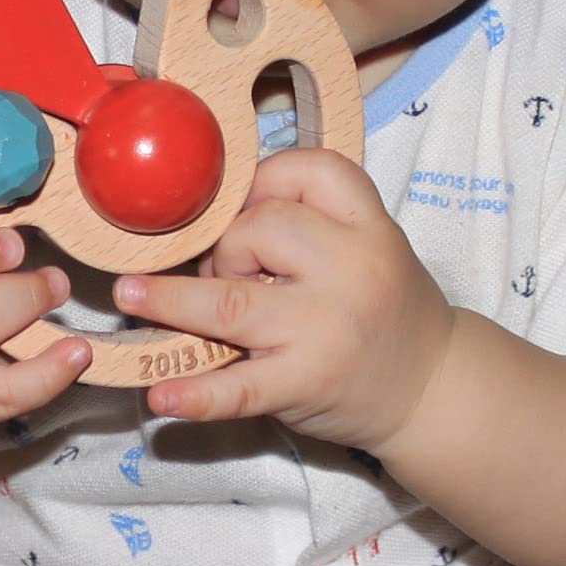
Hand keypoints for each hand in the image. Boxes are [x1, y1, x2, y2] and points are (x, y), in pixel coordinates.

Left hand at [112, 149, 454, 453]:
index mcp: (370, 226)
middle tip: (224, 275)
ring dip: (172, 299)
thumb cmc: (385, 308)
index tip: (240, 205)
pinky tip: (161, 394)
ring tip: (132, 297)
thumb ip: (308, 221)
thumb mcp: (368, 244)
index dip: (260, 179)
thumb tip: (207, 215)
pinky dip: (196, 394)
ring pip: (231, 300)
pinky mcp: (306, 384)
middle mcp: (353, 270)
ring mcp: (327, 330)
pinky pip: (241, 388)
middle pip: (260, 227)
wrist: (433, 389)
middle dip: (223, 248)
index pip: (307, 170)